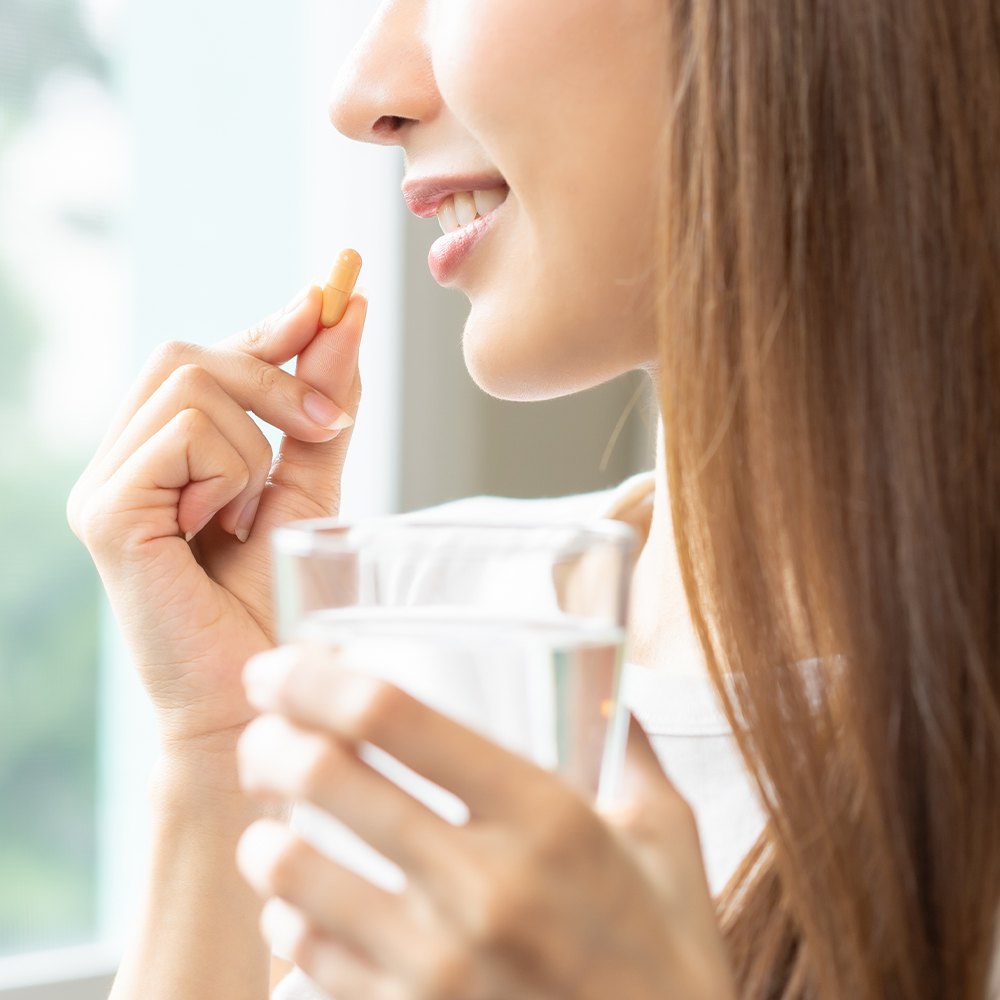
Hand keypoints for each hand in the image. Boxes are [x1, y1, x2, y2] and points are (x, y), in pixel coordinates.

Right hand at [68, 287, 366, 749]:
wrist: (255, 698)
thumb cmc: (276, 607)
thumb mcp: (308, 491)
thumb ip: (319, 413)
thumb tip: (343, 318)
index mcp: (165, 455)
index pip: (206, 359)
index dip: (268, 326)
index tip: (331, 298)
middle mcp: (124, 460)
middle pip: (190, 353)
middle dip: (274, 370)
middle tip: (326, 425)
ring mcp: (106, 485)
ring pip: (191, 383)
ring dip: (254, 442)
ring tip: (249, 515)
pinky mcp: (106, 513)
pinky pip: (181, 434)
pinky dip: (228, 471)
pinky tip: (223, 527)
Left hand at [235, 644, 735, 999]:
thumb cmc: (666, 951)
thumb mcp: (666, 833)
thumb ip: (628, 746)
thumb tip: (605, 687)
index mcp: (545, 814)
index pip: (394, 716)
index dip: (315, 677)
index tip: (281, 665)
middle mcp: (482, 885)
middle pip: (323, 778)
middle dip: (269, 741)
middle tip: (264, 735)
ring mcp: (438, 967)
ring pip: (291, 870)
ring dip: (264, 835)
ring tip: (272, 822)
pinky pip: (306, 955)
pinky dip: (289, 914)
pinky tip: (302, 900)